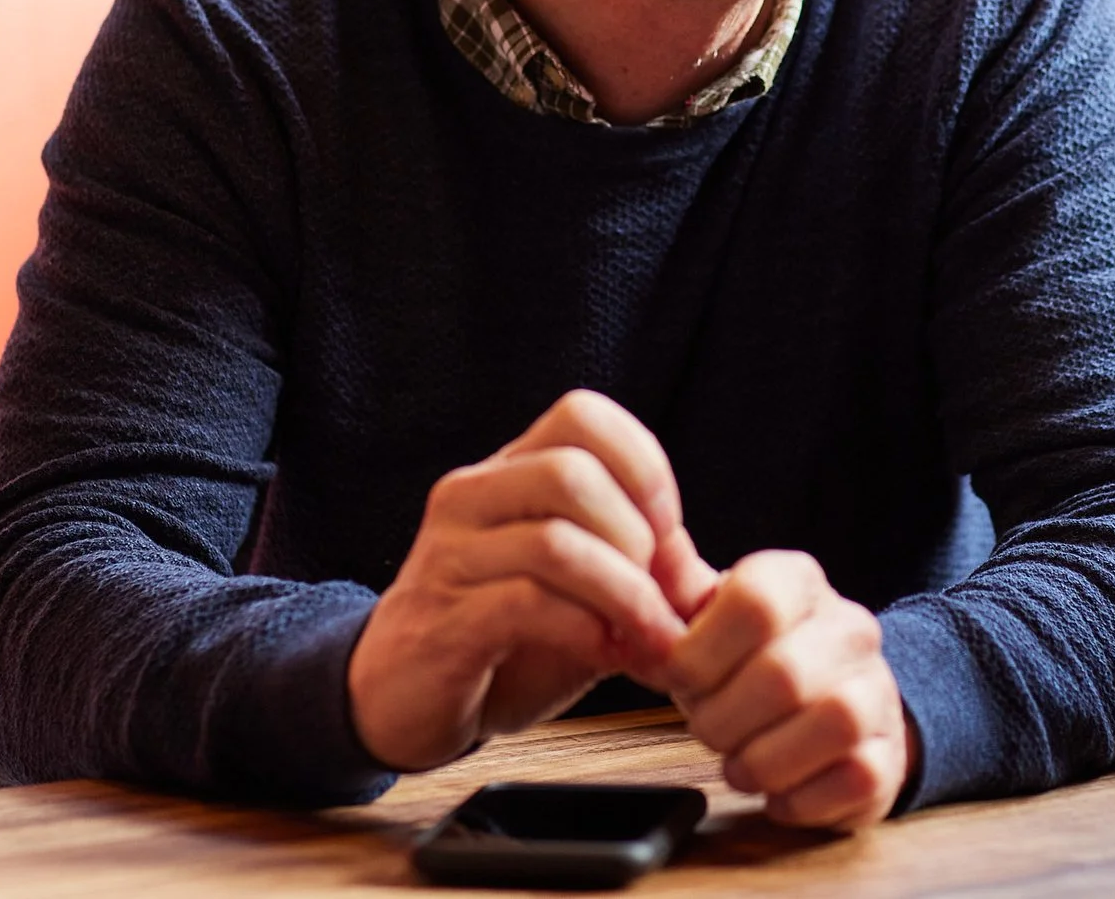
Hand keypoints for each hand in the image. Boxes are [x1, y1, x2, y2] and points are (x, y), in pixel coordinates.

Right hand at [347, 389, 719, 771]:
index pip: (582, 415)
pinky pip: (525, 604)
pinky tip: (605, 655)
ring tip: (647, 636)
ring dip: (624, 595)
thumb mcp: (579, 591)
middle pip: (572, 472)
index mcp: (507, 472)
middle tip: (659, 596)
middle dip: (637, 538)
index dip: (642, 467)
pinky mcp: (444, 620)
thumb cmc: (502, 636)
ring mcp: (451, 556)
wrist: (402, 698)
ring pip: (555, 542)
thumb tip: (712, 582)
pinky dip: (586, 631)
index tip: (666, 534)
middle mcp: (471, 496)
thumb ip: (637, 571)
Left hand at [659, 549, 912, 830]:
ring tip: (740, 762)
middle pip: (783, 673)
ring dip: (762, 761)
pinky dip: (797, 796)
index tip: (679, 677)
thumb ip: (672, 586)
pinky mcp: (888, 758)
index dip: (701, 652)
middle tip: (707, 727)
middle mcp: (851, 628)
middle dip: (722, 718)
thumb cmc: (750, 663)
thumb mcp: (707, 618)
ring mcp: (879, 692)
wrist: (833, 708)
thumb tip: (643, 542)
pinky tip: (777, 787)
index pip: (755, 599)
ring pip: (831, 723)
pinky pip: (852, 779)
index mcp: (799, 582)